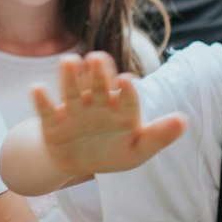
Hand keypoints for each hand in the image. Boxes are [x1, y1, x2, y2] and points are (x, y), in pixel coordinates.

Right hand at [30, 52, 186, 179]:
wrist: (77, 162)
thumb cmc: (111, 152)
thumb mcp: (138, 149)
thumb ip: (159, 135)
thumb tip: (184, 120)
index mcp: (122, 108)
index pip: (126, 97)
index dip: (127, 90)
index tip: (128, 81)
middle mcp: (98, 102)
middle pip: (98, 84)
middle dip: (98, 73)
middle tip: (97, 59)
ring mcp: (75, 110)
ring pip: (72, 90)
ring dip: (70, 77)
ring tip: (68, 62)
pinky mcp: (53, 121)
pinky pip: (47, 109)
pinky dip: (41, 100)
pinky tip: (36, 89)